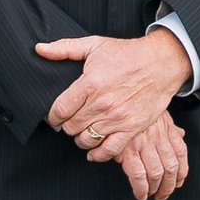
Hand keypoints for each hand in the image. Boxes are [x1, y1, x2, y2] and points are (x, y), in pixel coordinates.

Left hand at [36, 30, 191, 162]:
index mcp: (90, 84)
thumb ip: (64, 48)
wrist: (160, 64)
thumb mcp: (93, 45)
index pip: (60, 109)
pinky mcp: (131, 128)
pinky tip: (93, 151)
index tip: (53, 117)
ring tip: (80, 132)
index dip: (53, 117)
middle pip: (71, 126)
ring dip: (80, 139)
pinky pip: (110, 150)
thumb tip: (40, 49)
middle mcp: (102, 104)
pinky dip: (98, 154)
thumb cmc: (127, 54)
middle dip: (66, 126)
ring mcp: (117, 118)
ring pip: (87, 139)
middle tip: (69, 122)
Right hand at [113, 111, 188, 199]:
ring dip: (155, 189)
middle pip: (170, 168)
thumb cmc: (136, 103)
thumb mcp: (157, 111)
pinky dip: (140, 188)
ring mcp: (143, 144)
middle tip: (163, 194)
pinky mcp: (126, 149)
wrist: (117, 94)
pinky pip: (138, 175)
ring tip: (150, 195)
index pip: (180, 154)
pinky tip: (140, 193)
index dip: (182, 172)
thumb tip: (180, 134)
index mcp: (166, 129)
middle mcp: (157, 138)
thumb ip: (170, 126)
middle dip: (168, 186)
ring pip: (156, 174)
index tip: (178, 182)